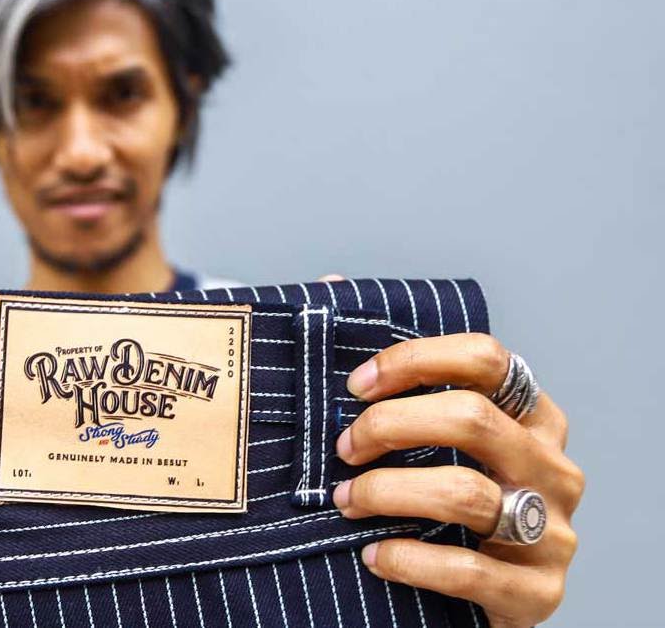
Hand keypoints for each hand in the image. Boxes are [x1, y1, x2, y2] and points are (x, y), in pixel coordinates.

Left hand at [332, 333, 583, 627]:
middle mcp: (552, 465)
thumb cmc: (447, 504)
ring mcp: (551, 530)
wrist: (481, 602)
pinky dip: (407, 559)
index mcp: (532, 416)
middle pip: (471, 418)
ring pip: (464, 491)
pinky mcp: (537, 593)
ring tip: (344, 500)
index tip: (356, 385)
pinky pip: (467, 568)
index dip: (415, 360)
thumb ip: (394, 375)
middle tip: (343, 448)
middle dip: (389, 427)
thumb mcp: (431, 442)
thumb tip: (331, 287)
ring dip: (386, 492)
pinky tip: (372, 555)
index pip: (487, 358)